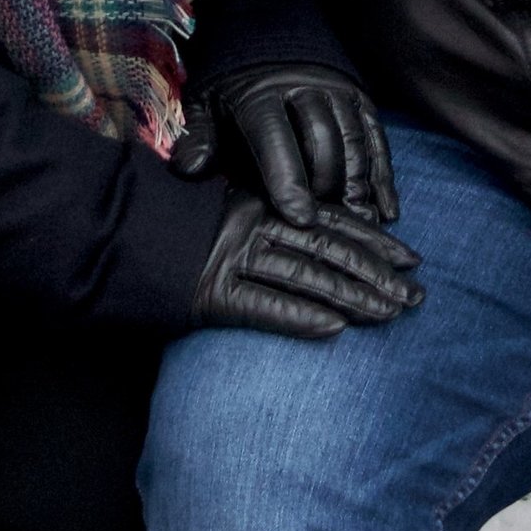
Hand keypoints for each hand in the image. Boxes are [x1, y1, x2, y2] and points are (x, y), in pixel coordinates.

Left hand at [190, 62, 400, 224]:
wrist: (267, 27)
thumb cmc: (233, 81)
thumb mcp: (206, 100)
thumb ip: (200, 135)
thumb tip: (189, 170)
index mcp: (260, 92)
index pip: (276, 137)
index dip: (289, 180)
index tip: (300, 219)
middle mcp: (304, 88)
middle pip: (323, 141)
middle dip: (327, 187)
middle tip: (329, 228)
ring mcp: (336, 90)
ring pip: (353, 140)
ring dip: (358, 184)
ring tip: (361, 224)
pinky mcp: (359, 96)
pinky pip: (375, 137)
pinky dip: (383, 174)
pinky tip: (386, 209)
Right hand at [192, 191, 421, 339]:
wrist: (113, 235)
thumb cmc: (172, 227)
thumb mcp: (225, 210)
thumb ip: (268, 222)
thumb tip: (320, 235)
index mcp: (260, 201)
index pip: (330, 219)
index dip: (375, 239)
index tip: (411, 258)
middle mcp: (252, 224)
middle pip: (329, 249)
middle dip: (379, 274)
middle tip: (417, 297)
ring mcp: (231, 258)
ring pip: (308, 276)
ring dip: (355, 298)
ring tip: (391, 315)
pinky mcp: (211, 294)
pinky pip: (264, 306)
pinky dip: (300, 317)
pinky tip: (334, 330)